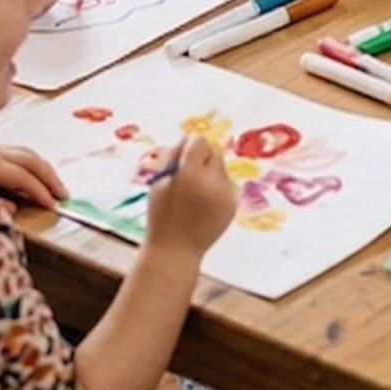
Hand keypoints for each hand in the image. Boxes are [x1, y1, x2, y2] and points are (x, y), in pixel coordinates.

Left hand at [0, 141, 66, 209]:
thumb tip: (14, 207)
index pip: (22, 175)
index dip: (39, 190)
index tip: (52, 205)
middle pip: (31, 159)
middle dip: (50, 177)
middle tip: (64, 195)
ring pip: (28, 153)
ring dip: (45, 169)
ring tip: (57, 187)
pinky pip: (21, 153)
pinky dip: (35, 165)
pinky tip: (41, 177)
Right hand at [144, 133, 235, 258]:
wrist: (176, 251)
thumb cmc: (161, 216)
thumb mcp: (158, 182)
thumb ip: (171, 157)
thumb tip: (187, 138)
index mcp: (189, 173)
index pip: (199, 141)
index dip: (190, 148)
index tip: (183, 158)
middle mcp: (211, 181)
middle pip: (214, 152)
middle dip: (203, 159)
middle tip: (189, 175)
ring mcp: (225, 194)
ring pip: (221, 169)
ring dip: (210, 175)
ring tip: (195, 196)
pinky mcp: (232, 206)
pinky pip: (226, 187)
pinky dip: (216, 191)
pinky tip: (203, 207)